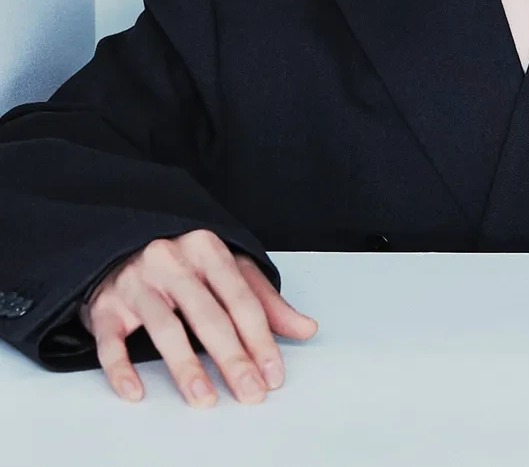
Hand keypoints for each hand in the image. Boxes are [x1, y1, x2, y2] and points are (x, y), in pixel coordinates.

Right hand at [78, 229, 318, 406]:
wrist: (120, 249)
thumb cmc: (182, 265)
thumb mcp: (228, 272)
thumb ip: (265, 301)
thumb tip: (305, 329)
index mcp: (207, 249)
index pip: (241, 298)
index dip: (260, 338)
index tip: (273, 374)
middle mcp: (171, 259)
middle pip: (208, 315)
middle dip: (232, 358)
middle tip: (249, 392)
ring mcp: (135, 281)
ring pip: (164, 327)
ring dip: (186, 367)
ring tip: (204, 398)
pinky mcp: (105, 306)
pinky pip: (112, 341)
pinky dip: (121, 369)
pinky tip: (136, 392)